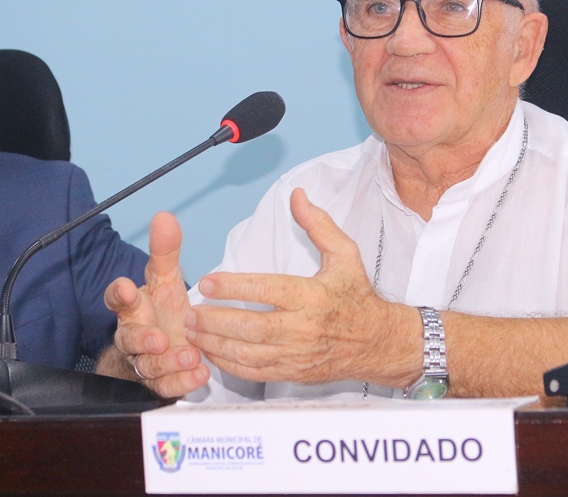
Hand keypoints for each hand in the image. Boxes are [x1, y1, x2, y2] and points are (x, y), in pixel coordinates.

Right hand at [101, 212, 208, 397]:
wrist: (164, 347)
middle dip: (143, 339)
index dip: (119, 294)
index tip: (126, 289)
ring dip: (168, 362)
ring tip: (191, 356)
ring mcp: (145, 360)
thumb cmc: (161, 309)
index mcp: (134, 307)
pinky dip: (182, 382)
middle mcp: (135, 334)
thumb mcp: (165, 278)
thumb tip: (165, 216)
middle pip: (130, 338)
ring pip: (148, 365)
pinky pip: (166, 386)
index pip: (117, 299)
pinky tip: (200, 375)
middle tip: (160, 338)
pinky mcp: (159, 382)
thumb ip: (165, 251)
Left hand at [185, 188, 418, 387]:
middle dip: (216, 320)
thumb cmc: (357, 295)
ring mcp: (297, 354)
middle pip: (251, 327)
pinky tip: (211, 352)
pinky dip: (228, 364)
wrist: (377, 342)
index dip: (234, 287)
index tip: (207, 281)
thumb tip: (296, 196)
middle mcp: (304, 328)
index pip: (268, 290)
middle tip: (190, 312)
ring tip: (193, 330)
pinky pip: (254, 372)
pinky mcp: (292, 372)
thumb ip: (317, 224)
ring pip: (248, 353)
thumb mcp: (345, 254)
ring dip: (215, 343)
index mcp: (314, 296)